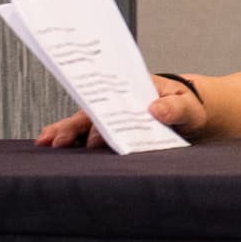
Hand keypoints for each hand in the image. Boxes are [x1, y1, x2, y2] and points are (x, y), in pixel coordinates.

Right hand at [34, 74, 206, 147]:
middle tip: (56, 140)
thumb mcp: (188, 106)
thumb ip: (176, 108)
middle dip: (72, 126)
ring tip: (47, 144)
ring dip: (66, 135)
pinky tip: (58, 151)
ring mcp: (116, 120)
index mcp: (136, 90)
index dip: (98, 110)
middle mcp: (120, 103)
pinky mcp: (116, 135)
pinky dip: (75, 144)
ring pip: (86, 127)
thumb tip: (155, 109)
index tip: (87, 121)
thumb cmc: (189, 107)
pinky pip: (91, 139)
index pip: (112, 97)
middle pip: (92, 113)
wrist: (193, 116)